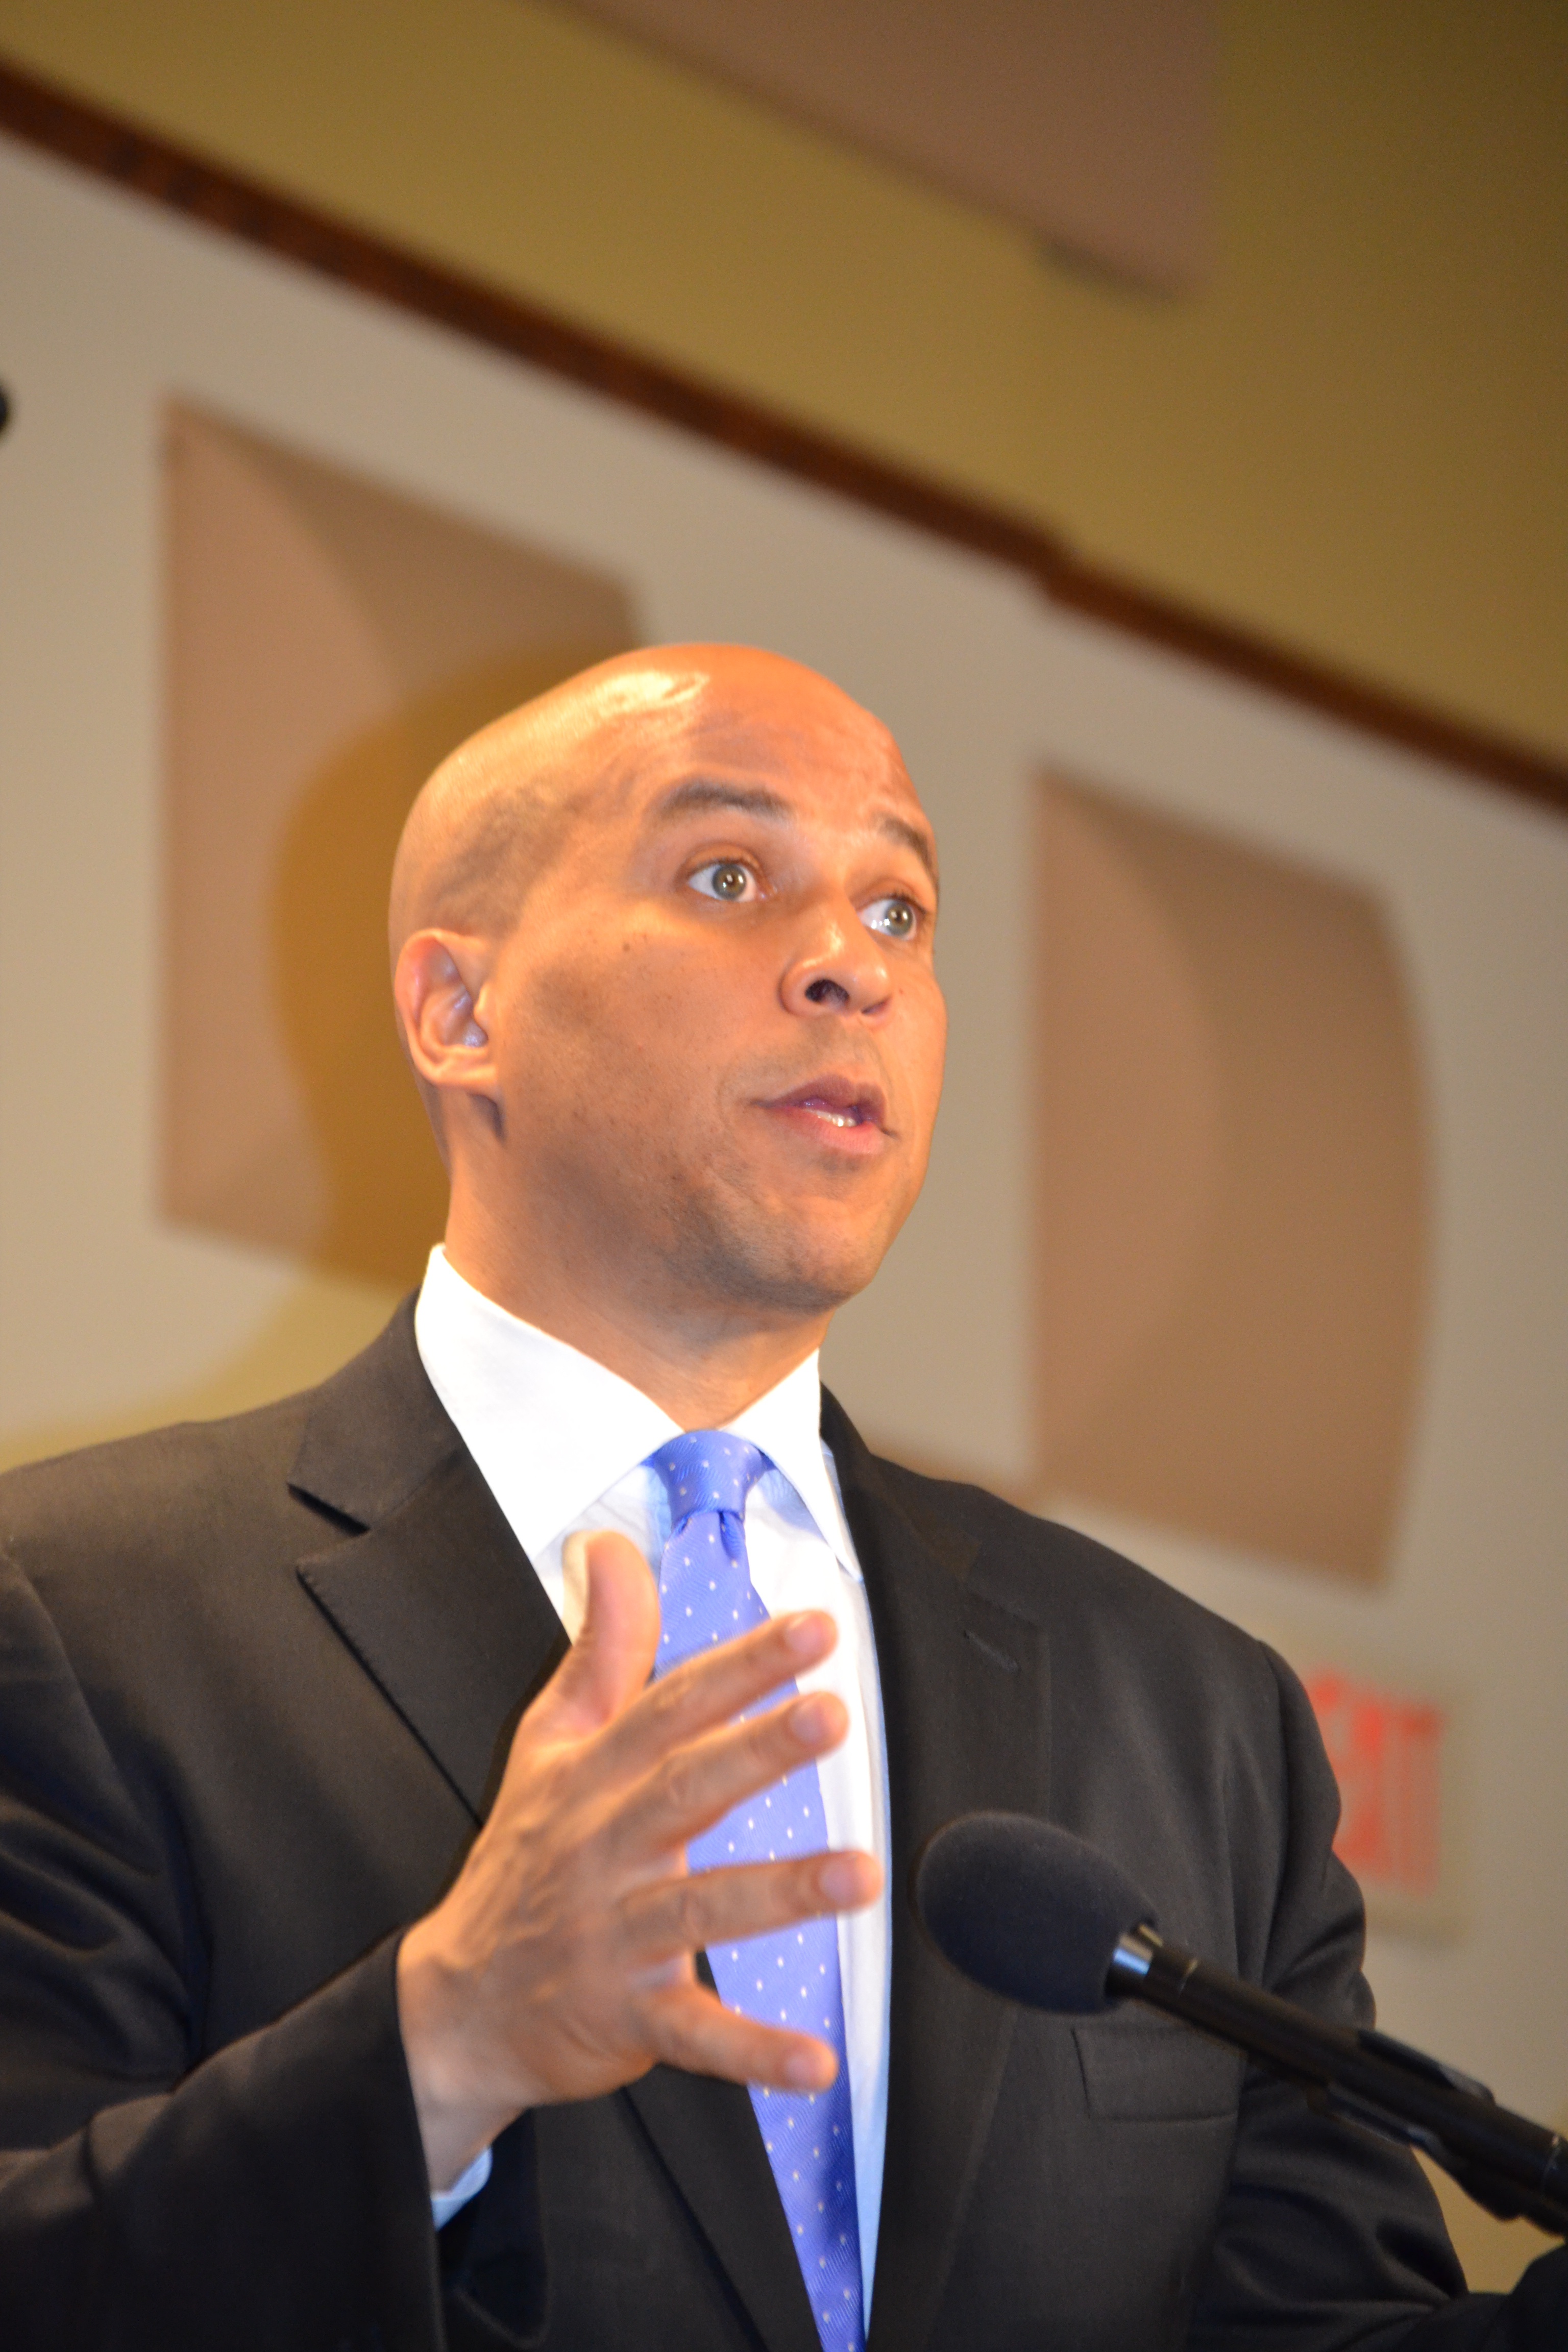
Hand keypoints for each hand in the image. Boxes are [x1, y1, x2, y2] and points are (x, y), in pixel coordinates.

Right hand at [395, 1529, 881, 2191]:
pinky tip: (816, 2061)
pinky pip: (694, 2036)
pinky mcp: (625, 2017)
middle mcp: (604, 1848)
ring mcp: (613, 1935)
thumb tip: (611, 1547)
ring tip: (860, 1876)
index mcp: (593, 1776)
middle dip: (757, 1750)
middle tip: (831, 1715)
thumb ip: (599, 1646)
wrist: (454, 2005)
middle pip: (684, 1788)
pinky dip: (752, 2052)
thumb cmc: (524, 1858)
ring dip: (780, 1894)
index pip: (670, 1705)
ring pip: (699, 1909)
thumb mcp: (547, 1743)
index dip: (740, 1665)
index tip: (813, 1629)